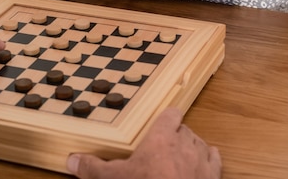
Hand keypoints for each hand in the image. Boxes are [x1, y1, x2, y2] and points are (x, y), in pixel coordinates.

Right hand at [66, 107, 221, 178]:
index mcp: (162, 138)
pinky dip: (208, 161)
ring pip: (199, 143)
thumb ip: (95, 168)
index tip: (159, 122)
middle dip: (174, 136)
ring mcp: (201, 159)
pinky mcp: (213, 176)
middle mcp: (186, 144)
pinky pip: (214, 160)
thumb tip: (74, 160)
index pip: (170, 114)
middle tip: (161, 147)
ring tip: (178, 158)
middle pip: (183, 129)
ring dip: (190, 148)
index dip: (166, 118)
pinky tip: (201, 166)